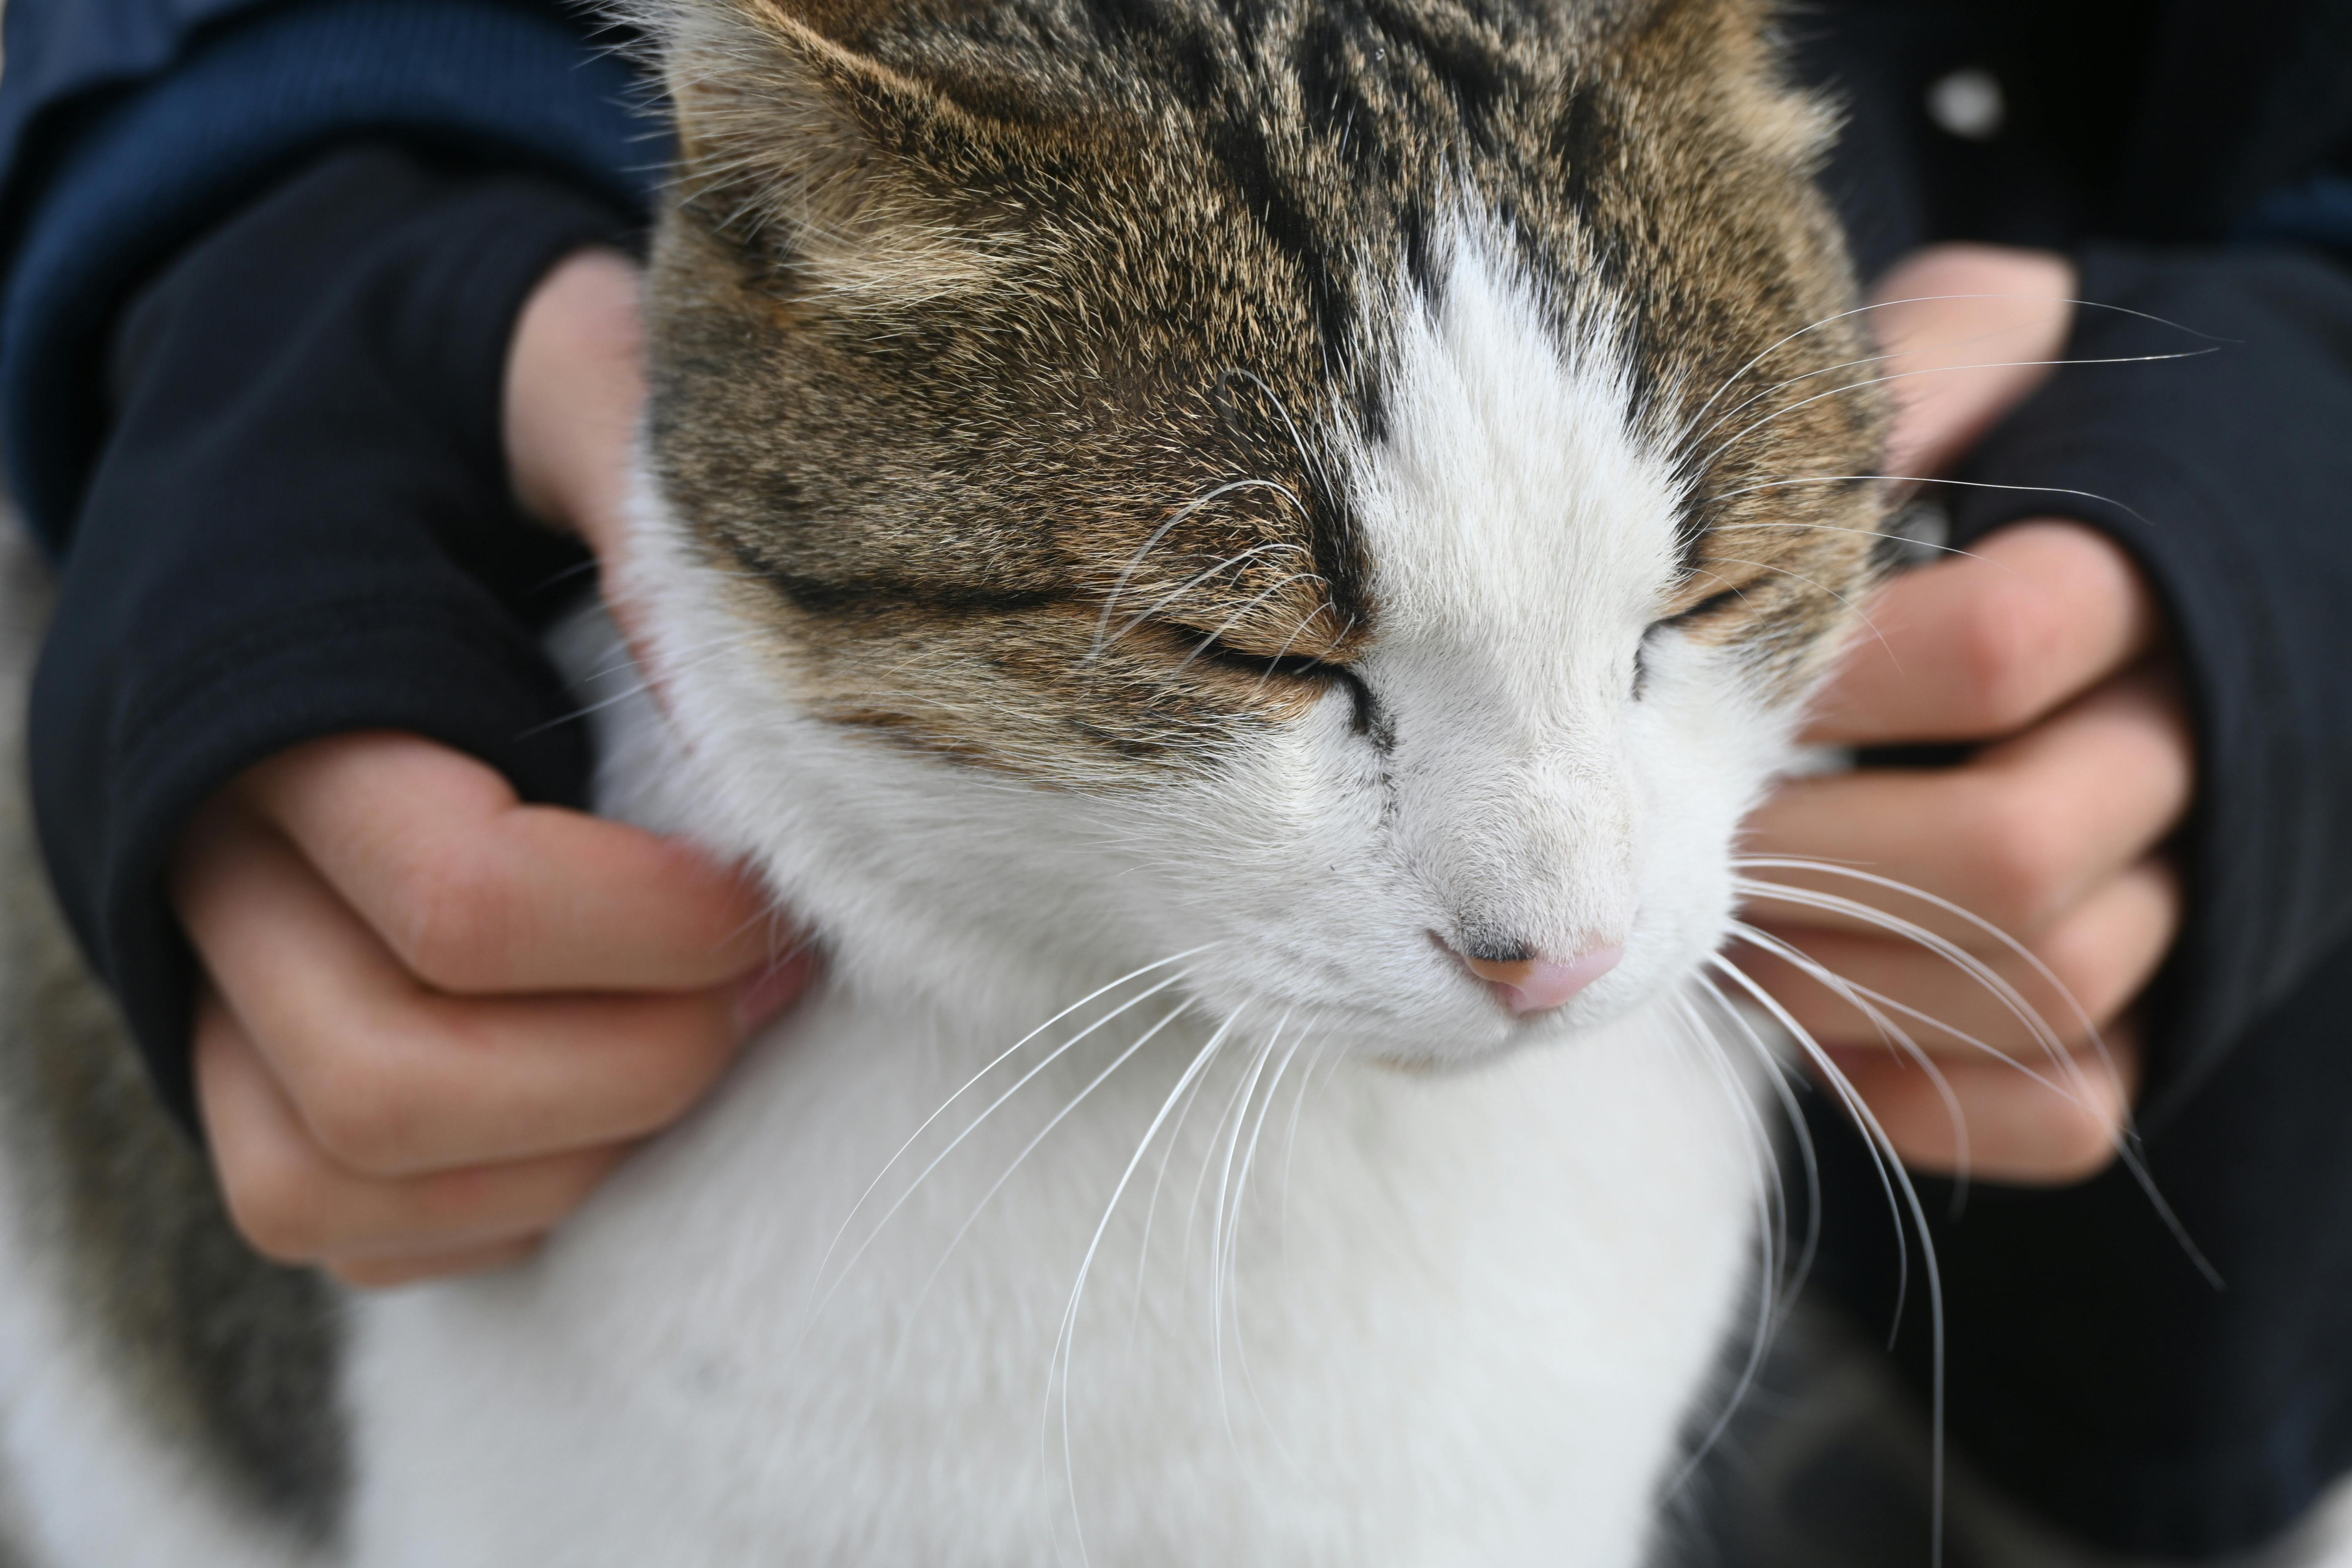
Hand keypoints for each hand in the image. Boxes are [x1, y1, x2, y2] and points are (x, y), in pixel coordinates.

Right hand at [178, 250, 808, 1286]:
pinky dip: (479, 1209)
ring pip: (330, 1176)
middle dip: (627, 1063)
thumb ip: (632, 456)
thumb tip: (744, 681)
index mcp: (270, 690)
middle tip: (767, 987)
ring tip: (701, 1052)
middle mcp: (197, 852)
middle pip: (387, 1074)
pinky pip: (322, 1215)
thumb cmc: (438, 392)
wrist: (289, 421)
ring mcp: (192, 965)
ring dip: (558, 1155)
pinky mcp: (220, 1038)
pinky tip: (608, 1117)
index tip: (779, 893)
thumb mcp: (546, 355)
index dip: (656, 926)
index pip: (459, 894)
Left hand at [1736, 247, 2192, 1184]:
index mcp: (2148, 580)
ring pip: (2036, 986)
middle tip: (1686, 841)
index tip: (1706, 682)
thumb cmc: (2034, 479)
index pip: (2005, 639)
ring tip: (1727, 933)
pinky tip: (1830, 1035)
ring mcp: (2191, 900)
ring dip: (1849, 977)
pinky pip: (2069, 1105)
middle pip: (2013, 844)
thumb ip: (1923, 366)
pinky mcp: (2159, 1020)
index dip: (1839, 672)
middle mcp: (2189, 752)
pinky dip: (1931, 1089)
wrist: (2162, 595)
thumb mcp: (1989, 382)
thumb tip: (1862, 383)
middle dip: (1821, 849)